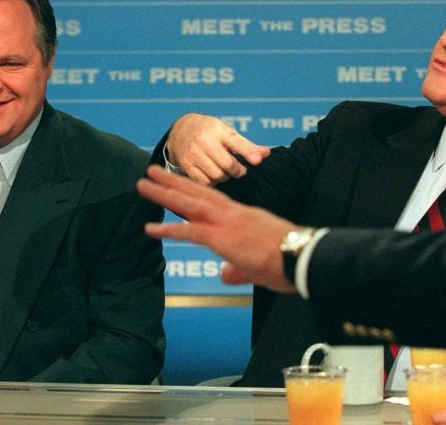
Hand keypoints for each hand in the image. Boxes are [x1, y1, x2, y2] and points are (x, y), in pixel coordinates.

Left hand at [138, 165, 296, 291]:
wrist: (302, 257)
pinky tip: (149, 228)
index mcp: (243, 216)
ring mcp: (227, 223)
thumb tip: (226, 274)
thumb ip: (238, 268)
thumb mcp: (259, 263)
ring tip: (143, 184)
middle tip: (151, 170)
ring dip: (164, 193)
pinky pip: (190, 231)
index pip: (212, 199)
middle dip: (172, 181)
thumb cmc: (289, 260)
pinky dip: (168, 229)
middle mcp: (233, 214)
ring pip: (189, 203)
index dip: (193, 190)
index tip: (176, 183)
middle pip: (196, 193)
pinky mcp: (223, 238)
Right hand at [167, 113, 270, 184]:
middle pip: (228, 164)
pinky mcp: (186, 165)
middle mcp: (205, 141)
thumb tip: (266, 154)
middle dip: (237, 170)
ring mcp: (194, 153)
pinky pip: (205, 182)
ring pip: (217, 175)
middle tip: (238, 169)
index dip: (249, 152)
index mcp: (219, 130)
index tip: (257, 161)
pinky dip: (212, 182)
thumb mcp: (228, 133)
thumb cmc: (211, 132)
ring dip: (225, 177)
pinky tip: (212, 174)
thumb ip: (247, 145)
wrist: (181, 129)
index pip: (237, 142)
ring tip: (223, 170)